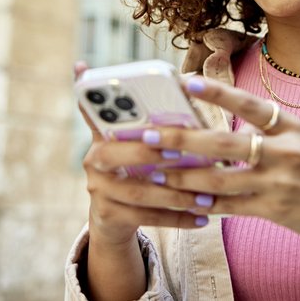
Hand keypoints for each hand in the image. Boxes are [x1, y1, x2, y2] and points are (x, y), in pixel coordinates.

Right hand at [74, 62, 210, 247]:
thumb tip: (183, 82)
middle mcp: (93, 160)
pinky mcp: (108, 215)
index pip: (93, 112)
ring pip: (136, 191)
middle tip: (179, 153)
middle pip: (112, 155)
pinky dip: (176, 218)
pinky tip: (202, 218)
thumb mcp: (135, 141)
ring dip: (175, 194)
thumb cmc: (135, 167)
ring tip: (206, 195)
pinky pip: (145, 218)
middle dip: (147, 153)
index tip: (135, 106)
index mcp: (101, 134)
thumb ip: (149, 118)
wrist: (113, 217)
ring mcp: (98, 190)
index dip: (106, 107)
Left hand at [145, 75, 299, 246]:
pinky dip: (205, 203)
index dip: (219, 94)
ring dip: (184, 176)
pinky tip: (183, 199)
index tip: (188, 83)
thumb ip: (264, 129)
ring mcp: (279, 182)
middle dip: (183, 139)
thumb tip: (218, 122)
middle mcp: (286, 152)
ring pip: (221, 179)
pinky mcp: (273, 209)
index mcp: (291, 126)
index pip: (251, 105)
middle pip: (225, 143)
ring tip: (156, 171)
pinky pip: (230, 207)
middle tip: (149, 135)